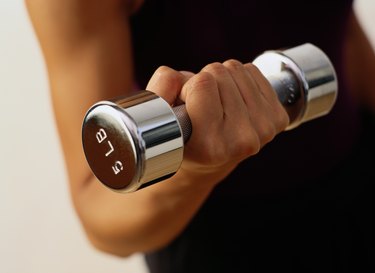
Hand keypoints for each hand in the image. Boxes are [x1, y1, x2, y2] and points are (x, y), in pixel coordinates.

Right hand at [146, 60, 288, 185]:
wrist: (209, 160)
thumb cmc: (184, 137)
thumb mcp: (161, 119)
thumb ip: (158, 93)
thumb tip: (175, 77)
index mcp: (210, 146)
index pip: (201, 84)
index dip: (188, 88)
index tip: (187, 106)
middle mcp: (241, 142)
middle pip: (220, 73)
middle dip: (206, 82)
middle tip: (203, 106)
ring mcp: (264, 131)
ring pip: (238, 69)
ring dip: (222, 80)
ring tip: (217, 104)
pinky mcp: (278, 119)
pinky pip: (254, 72)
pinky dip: (240, 79)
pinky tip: (233, 100)